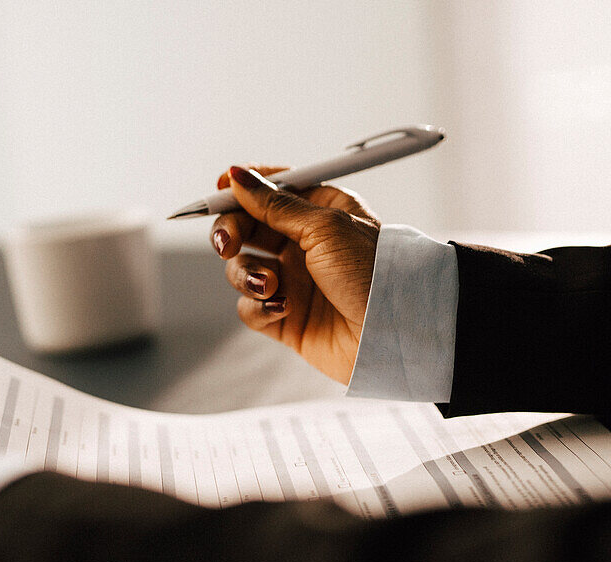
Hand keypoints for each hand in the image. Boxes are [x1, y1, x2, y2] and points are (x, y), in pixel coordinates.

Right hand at [210, 165, 380, 383]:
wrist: (391, 334)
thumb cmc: (372, 273)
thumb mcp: (325, 227)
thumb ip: (276, 205)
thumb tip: (238, 177)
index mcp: (320, 212)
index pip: (272, 190)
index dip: (243, 188)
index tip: (220, 187)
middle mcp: (304, 244)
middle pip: (246, 227)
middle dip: (231, 231)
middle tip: (228, 243)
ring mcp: (293, 281)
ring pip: (241, 267)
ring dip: (246, 273)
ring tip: (269, 285)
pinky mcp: (285, 317)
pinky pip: (250, 307)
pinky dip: (258, 306)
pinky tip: (282, 308)